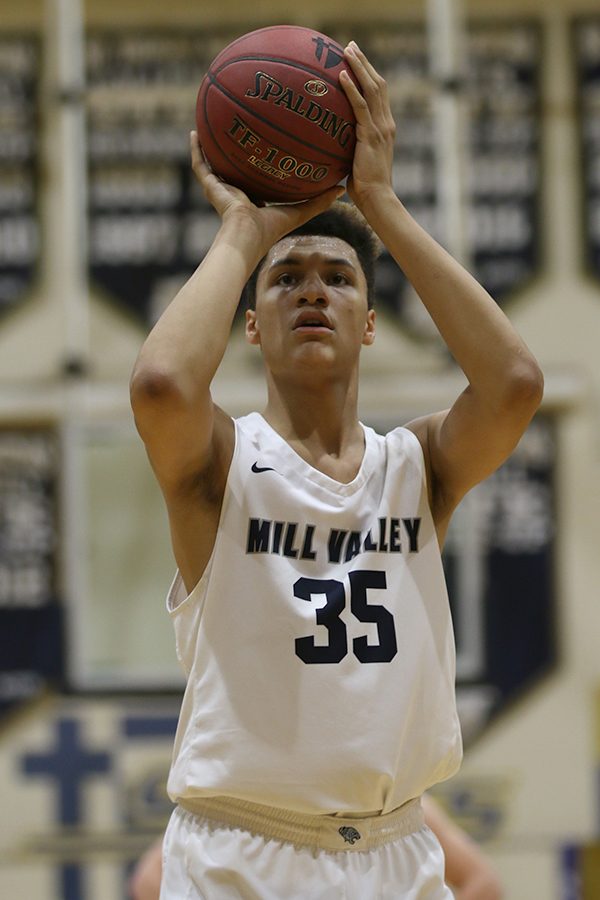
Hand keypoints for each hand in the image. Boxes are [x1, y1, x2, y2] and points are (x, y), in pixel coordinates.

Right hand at [190, 131, 345, 254]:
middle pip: (235, 163)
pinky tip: (194, 131)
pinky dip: (195, 149)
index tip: (269, 140)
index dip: (262, 158)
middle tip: (242, 121)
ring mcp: (220, 188)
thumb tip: (342, 189)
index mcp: (254, 197)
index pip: (257, 174)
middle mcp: (235, 190)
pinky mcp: (209, 186)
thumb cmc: (271, 229)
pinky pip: (199, 164)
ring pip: (214, 161)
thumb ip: (319, 200)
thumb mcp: (299, 211)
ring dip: (212, 142)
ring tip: (212, 120)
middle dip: (237, 145)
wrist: (246, 236)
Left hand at [339, 42, 395, 207]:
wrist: (377, 199)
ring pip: (372, 88)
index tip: (357, 60)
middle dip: (364, 63)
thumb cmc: (365, 189)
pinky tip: (341, 74)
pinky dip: (352, 88)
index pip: (379, 94)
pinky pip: (361, 106)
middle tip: (351, 45)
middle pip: (377, 84)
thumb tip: (330, 149)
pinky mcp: (371, 135)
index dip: (369, 75)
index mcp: (385, 128)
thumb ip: (349, 151)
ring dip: (359, 67)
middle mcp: (386, 123)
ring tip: (347, 50)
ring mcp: (380, 128)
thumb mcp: (357, 164)